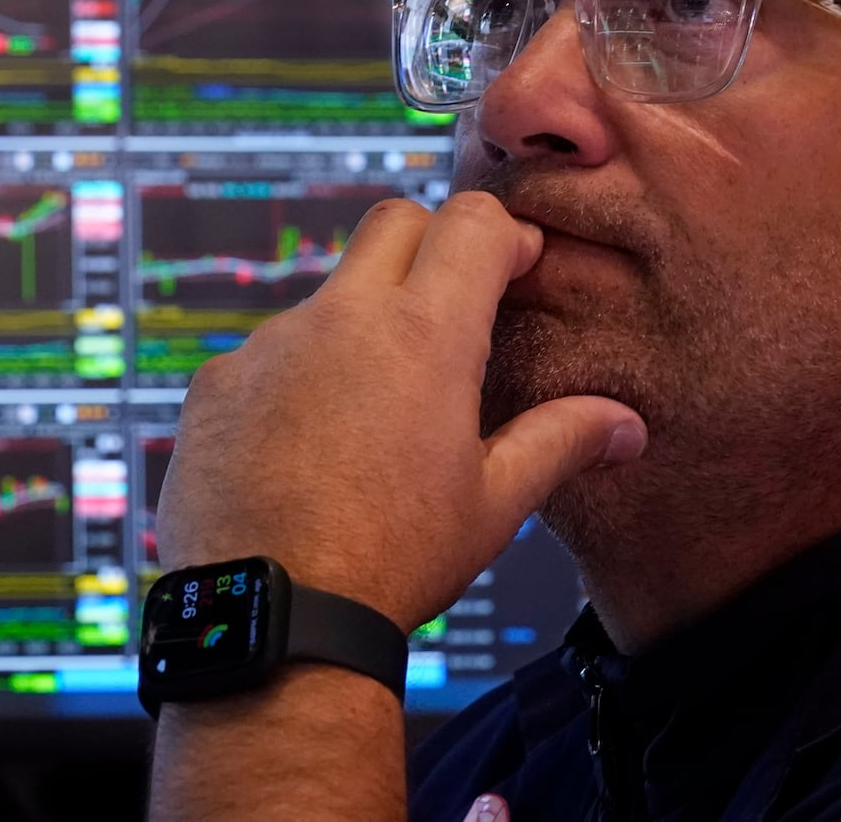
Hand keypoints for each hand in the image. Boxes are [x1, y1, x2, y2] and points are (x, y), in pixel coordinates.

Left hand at [155, 191, 646, 632]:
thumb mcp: (493, 505)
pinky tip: (305, 447)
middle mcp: (340, 319)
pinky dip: (295, 378)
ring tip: (373, 411)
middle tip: (451, 308)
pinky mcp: (215, 382)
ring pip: (326, 296)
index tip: (515, 268)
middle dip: (431, 244)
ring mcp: (268, 346)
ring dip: (358, 326)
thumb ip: (561, 443)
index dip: (503, 235)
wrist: (272, 617)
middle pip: (393, 224)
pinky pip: (265, 354)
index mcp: (423, 337)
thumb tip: (625, 424)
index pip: (471, 224)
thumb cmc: (393, 562)